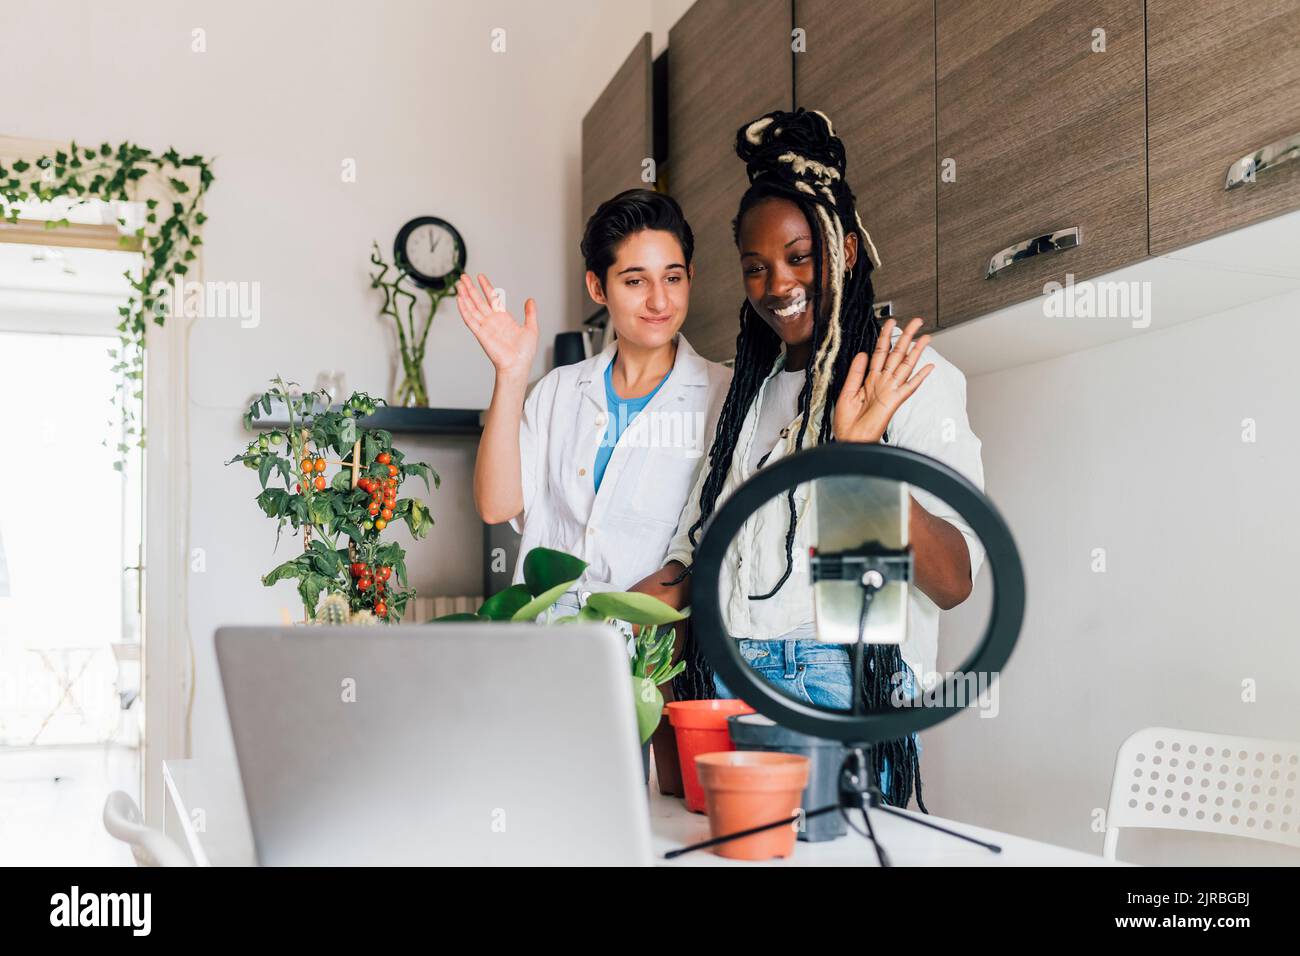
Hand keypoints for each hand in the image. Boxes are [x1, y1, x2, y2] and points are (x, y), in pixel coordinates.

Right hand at [456, 272, 538, 380]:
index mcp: (504, 318)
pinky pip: (470, 320)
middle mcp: (492, 321)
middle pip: (478, 301)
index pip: (492, 298)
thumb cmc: (524, 353)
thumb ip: (530, 313)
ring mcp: (485, 327)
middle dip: (471, 288)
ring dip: (465, 296)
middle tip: (463, 277)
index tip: (480, 276)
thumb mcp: (531, 328)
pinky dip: (464, 310)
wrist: (518, 366)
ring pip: (472, 308)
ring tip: (459, 284)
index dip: (486, 287)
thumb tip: (530, 300)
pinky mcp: (481, 334)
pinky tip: (459, 300)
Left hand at [832, 317, 934, 442]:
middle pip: (897, 354)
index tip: (891, 322)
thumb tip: (862, 353)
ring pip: (906, 366)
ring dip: (916, 351)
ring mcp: (890, 391)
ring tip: (925, 337)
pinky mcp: (894, 401)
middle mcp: (883, 383)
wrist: (849, 439)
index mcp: (870, 380)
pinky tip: (929, 367)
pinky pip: (909, 387)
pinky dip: (920, 377)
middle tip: (916, 322)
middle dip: (906, 337)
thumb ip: (856, 372)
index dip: (886, 337)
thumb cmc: (848, 421)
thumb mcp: (847, 391)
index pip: (881, 353)